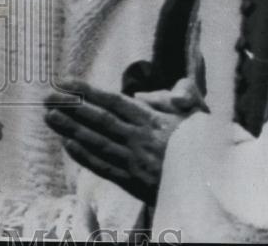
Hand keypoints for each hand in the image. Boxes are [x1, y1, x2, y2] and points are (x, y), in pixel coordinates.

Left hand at [45, 78, 197, 203]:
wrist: (219, 186)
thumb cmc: (207, 146)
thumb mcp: (197, 115)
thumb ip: (177, 96)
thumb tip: (147, 95)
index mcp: (155, 121)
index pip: (115, 102)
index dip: (88, 92)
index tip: (66, 82)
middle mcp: (142, 140)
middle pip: (100, 120)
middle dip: (73, 108)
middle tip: (48, 97)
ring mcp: (137, 162)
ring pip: (98, 143)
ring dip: (72, 129)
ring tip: (50, 117)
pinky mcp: (135, 183)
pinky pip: (105, 167)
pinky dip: (85, 157)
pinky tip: (69, 145)